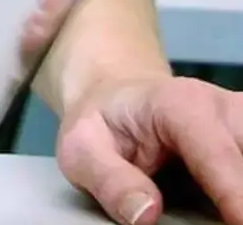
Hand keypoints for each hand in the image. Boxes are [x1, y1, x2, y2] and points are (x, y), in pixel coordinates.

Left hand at [56, 72, 242, 224]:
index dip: (236, 195)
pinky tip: (235, 206)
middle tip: (229, 218)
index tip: (241, 224)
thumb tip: (147, 216)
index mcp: (179, 105)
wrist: (117, 96)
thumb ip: (111, 181)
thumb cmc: (103, 123)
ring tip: (230, 213)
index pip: (217, 154)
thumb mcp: (82, 149)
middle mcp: (223, 107)